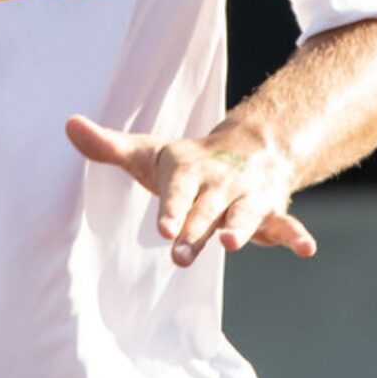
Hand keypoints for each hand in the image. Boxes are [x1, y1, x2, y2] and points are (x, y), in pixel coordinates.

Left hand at [65, 114, 316, 267]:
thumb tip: (68, 124)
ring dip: (240, 229)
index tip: (162, 228)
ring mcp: (246, 197)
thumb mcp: (148, 153)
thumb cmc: (185, 162)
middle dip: (195, 230)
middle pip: (206, 210)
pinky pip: (286, 224)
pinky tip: (308, 249)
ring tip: (230, 245)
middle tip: (179, 253)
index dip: (170, 208)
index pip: (176, 190)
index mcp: (188, 169)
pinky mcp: (270, 212)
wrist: (249, 147)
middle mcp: (219, 183)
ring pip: (244, 215)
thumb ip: (109, 146)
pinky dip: (297, 236)